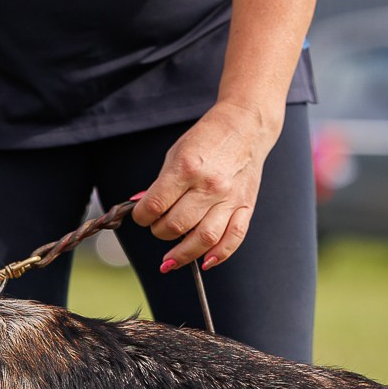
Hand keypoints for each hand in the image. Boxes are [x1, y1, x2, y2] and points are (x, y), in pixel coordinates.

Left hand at [132, 100, 283, 270]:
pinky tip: (204, 262)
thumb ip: (160, 185)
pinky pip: (233, 238)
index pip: (155, 206)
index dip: (141, 217)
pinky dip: (218, 255)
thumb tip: (142, 208)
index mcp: (187, 169)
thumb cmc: (208, 138)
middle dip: (159, 232)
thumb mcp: (175, 154)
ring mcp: (229, 198)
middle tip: (157, 226)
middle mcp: (209, 186)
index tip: (141, 216)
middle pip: (176, 226)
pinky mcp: (246, 206)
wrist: (245, 126)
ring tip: (170, 260)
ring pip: (203, 239)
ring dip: (182, 254)